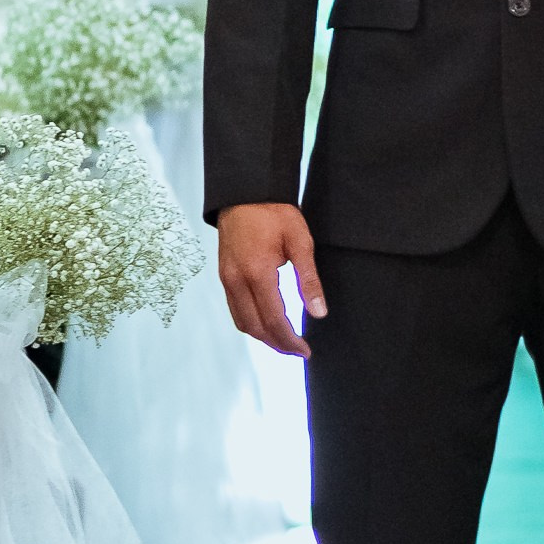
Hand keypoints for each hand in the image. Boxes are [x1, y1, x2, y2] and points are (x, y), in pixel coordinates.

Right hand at [218, 200, 326, 357]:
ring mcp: (226, 279)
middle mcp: (237, 281)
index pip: (273, 319)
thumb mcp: (300, 241)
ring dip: (263, 337)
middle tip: (298, 351)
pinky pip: (235, 309)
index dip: (290, 340)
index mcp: (257, 273)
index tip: (305, 351)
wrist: (244, 192)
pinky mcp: (224, 275)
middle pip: (255, 327)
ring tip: (285, 342)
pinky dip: (251, 323)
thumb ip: (308, 279)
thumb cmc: (275, 213)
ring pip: (242, 322)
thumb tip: (319, 312)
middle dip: (277, 344)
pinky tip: (266, 323)